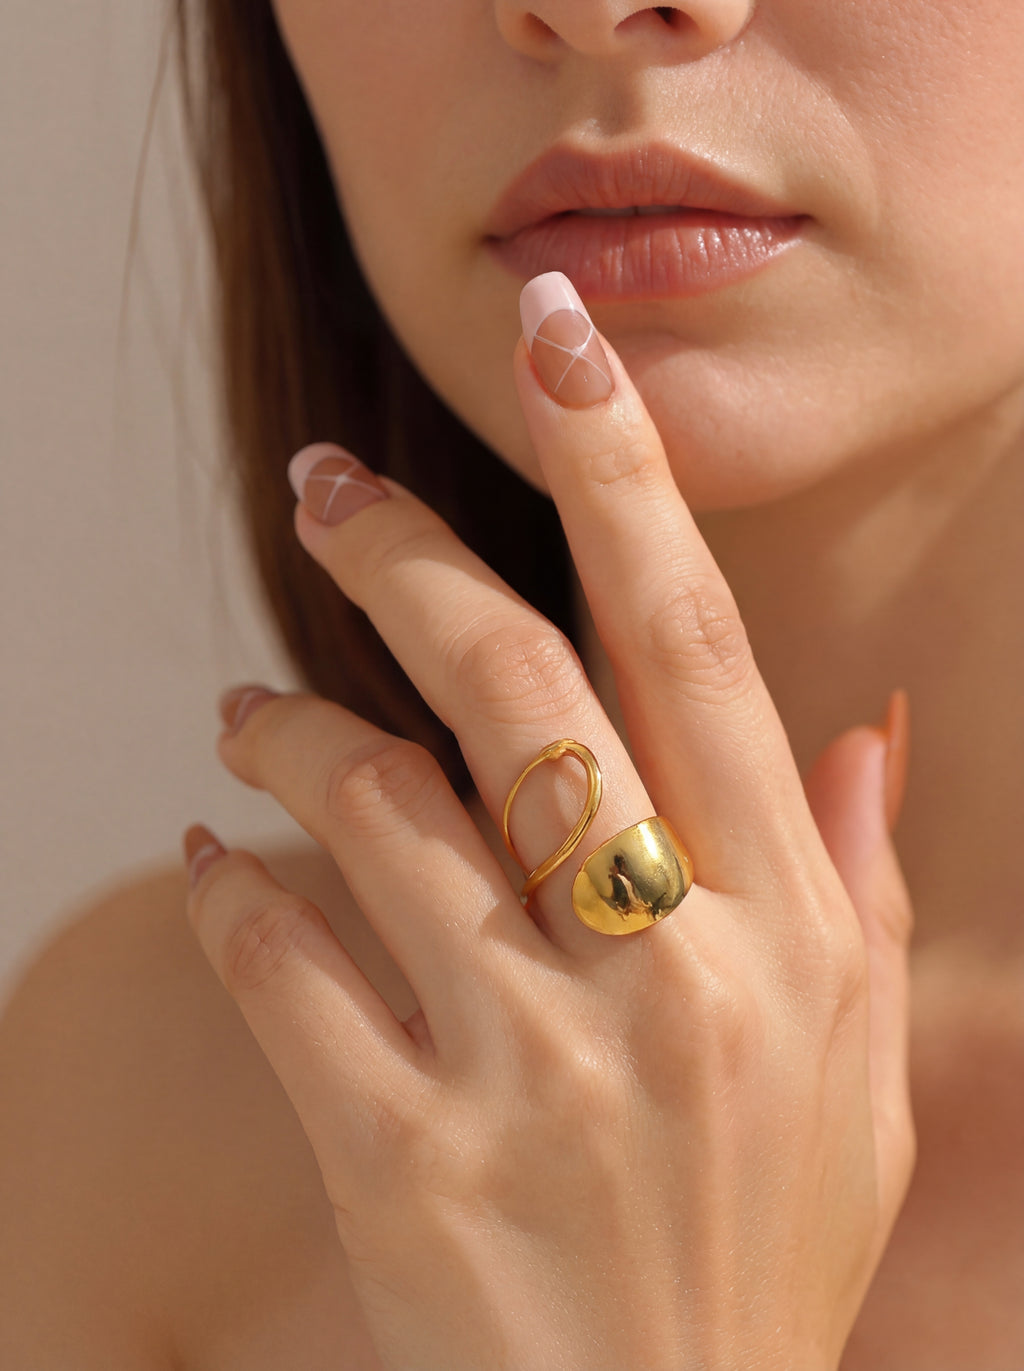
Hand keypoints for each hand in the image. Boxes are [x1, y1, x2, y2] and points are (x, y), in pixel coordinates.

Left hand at [184, 272, 914, 1370]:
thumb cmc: (757, 1251)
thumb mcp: (861, 1076)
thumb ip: (861, 889)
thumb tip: (852, 730)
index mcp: (780, 936)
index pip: (690, 645)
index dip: (621, 473)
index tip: (559, 344)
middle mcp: (663, 979)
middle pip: (509, 687)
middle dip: (399, 555)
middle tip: (321, 489)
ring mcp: (528, 1070)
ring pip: (370, 807)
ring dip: (286, 727)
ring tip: (248, 707)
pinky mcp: (404, 1159)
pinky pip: (278, 965)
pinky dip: (225, 888)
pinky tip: (212, 859)